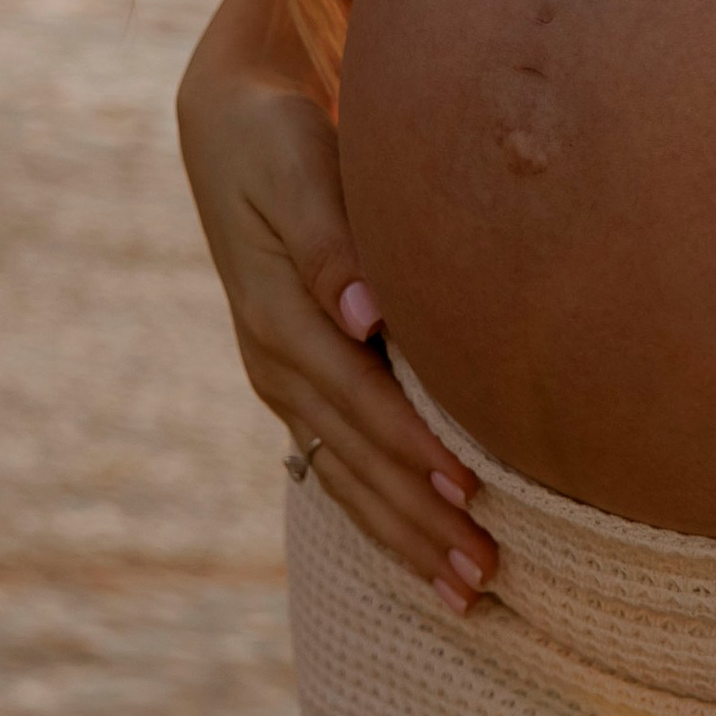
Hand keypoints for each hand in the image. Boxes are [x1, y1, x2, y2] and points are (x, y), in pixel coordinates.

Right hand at [177, 0, 498, 614]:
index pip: (358, 399)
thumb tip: (367, 314)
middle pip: (355, 460)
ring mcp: (285, 379)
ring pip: (348, 476)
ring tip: (468, 593)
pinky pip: (341, 462)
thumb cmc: (279, 138)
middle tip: (485, 576)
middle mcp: (277, 363)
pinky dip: (382, 512)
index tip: (470, 489)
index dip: (411, 447)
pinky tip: (422, 550)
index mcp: (278, 318)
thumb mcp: (298, 173)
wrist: (229, 123)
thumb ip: (331, 242)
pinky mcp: (301, 379)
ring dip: (405, 536)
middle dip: (419, 520)